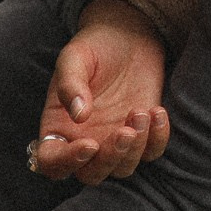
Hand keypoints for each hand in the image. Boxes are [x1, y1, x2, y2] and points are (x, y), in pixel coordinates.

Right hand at [31, 0, 169, 185]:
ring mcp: (114, 141)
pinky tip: (157, 111)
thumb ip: (70, 83)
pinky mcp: (143, 135)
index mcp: (58, 128)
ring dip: (135, 148)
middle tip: (125, 131)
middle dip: (109, 159)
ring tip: (141, 111)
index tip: (89, 144)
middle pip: (90, 175)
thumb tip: (78, 114)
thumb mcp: (75, 57)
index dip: (68, 162)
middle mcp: (84, 141)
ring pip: (122, 169)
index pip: (52, 162)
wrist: (128, 35)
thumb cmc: (94, 46)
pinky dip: (157, 140)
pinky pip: (151, 153)